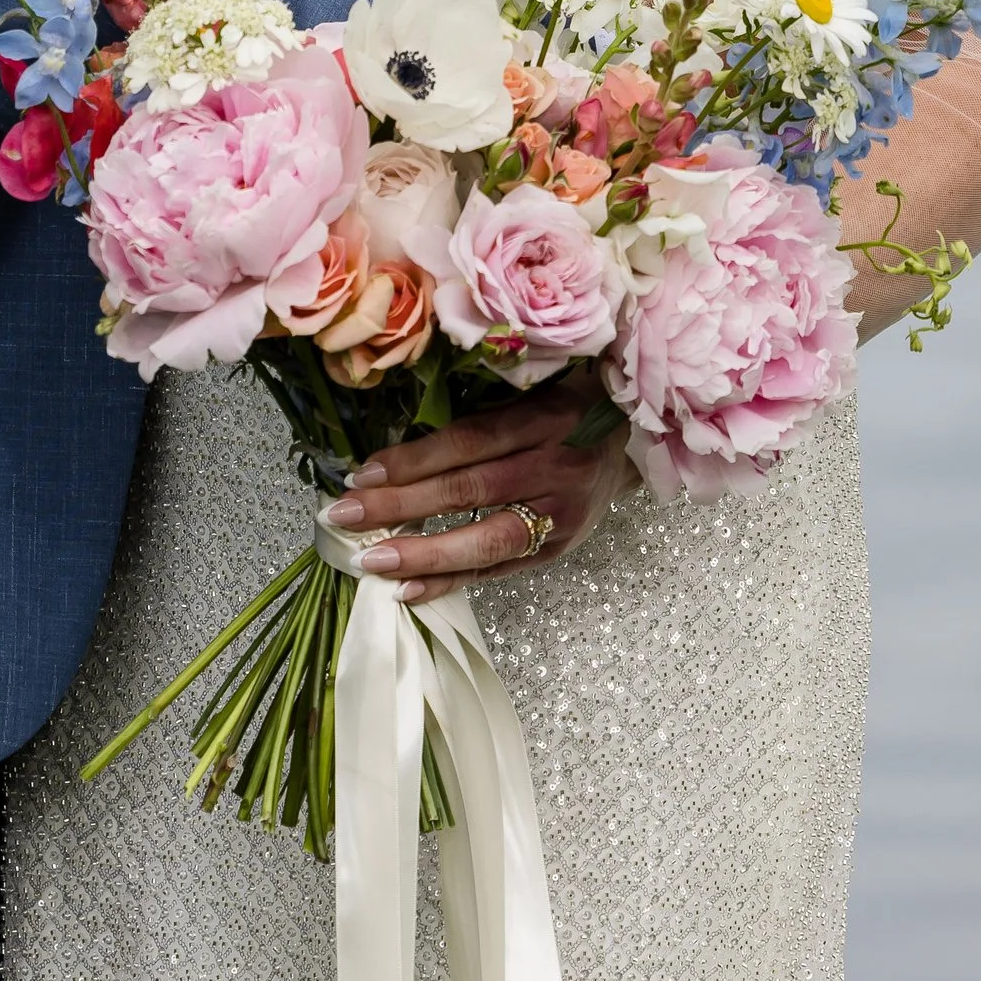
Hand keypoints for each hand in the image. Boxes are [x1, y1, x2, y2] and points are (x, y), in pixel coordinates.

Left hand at [328, 374, 638, 607]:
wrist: (635, 438)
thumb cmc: (567, 406)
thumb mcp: (531, 392)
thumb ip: (481, 417)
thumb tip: (398, 450)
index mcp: (545, 417)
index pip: (470, 441)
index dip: (415, 459)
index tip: (361, 473)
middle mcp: (557, 466)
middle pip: (471, 490)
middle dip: (402, 507)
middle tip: (344, 516)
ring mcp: (562, 513)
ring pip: (488, 539)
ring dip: (424, 554)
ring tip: (372, 561)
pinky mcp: (561, 548)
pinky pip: (501, 569)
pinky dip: (453, 581)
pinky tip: (409, 589)